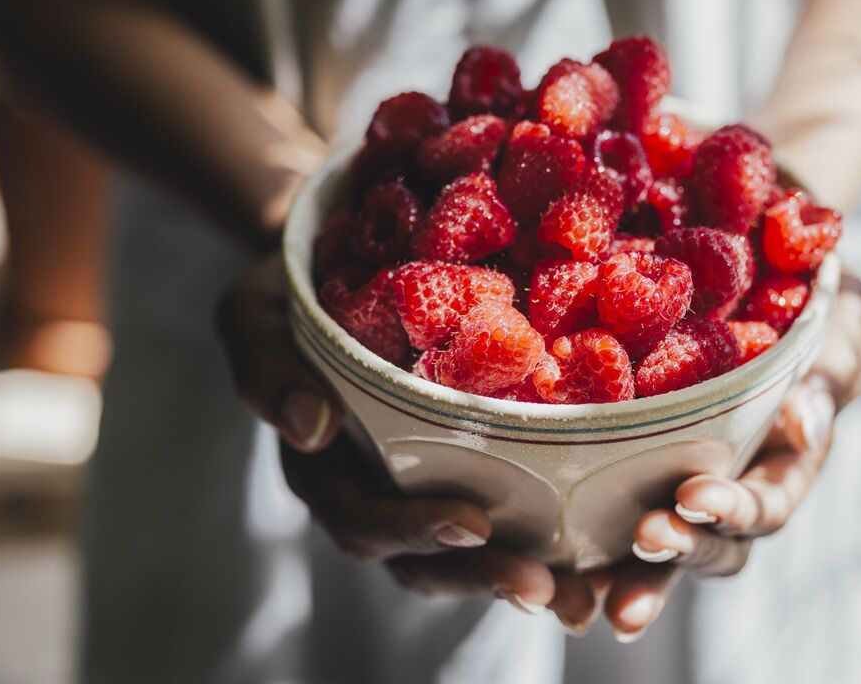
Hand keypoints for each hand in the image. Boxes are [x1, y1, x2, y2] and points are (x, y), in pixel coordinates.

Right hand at [216, 255, 564, 612]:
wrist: (343, 264)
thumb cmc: (294, 291)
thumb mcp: (257, 314)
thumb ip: (269, 368)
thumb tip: (310, 427)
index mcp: (326, 472)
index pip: (365, 521)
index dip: (415, 531)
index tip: (474, 523)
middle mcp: (377, 493)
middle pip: (425, 560)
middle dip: (484, 575)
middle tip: (544, 586)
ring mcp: (425, 487)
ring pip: (472, 556)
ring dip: (524, 578)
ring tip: (583, 596)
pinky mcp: (474, 468)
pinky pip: (511, 517)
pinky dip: (553, 542)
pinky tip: (603, 554)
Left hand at [600, 271, 860, 640]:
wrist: (753, 272)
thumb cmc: (806, 293)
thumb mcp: (836, 317)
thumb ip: (833, 366)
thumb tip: (804, 418)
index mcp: (785, 463)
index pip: (765, 505)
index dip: (734, 509)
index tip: (694, 494)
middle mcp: (732, 490)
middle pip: (711, 545)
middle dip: (680, 549)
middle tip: (645, 536)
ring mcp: (678, 488)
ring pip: (658, 553)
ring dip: (632, 577)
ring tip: (592, 595)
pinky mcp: (626, 473)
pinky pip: (605, 525)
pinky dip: (583, 556)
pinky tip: (545, 573)